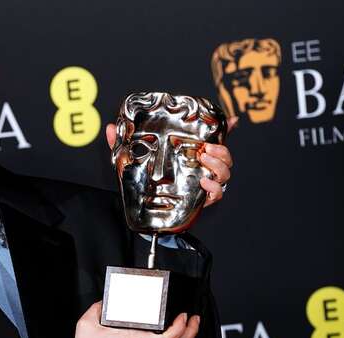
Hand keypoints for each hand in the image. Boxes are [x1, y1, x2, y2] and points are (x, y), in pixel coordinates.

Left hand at [104, 116, 237, 207]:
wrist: (147, 212)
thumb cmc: (144, 183)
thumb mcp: (133, 161)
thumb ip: (123, 144)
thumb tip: (110, 128)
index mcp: (189, 154)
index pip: (212, 139)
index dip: (226, 129)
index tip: (234, 120)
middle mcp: (200, 167)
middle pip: (224, 155)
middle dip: (222, 149)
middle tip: (207, 148)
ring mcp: (203, 183)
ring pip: (225, 172)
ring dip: (219, 165)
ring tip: (205, 161)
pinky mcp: (201, 199)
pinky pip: (218, 193)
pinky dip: (215, 187)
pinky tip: (204, 182)